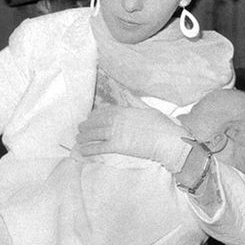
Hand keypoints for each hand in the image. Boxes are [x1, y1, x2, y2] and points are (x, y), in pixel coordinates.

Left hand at [76, 106, 192, 172]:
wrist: (166, 140)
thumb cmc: (161, 125)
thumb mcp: (148, 109)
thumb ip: (135, 102)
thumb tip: (126, 93)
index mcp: (124, 110)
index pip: (104, 111)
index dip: (95, 115)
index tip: (90, 117)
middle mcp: (117, 120)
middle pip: (96, 122)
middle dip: (87, 125)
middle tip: (80, 128)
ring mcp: (116, 133)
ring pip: (94, 134)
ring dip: (84, 137)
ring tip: (78, 139)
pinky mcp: (117, 146)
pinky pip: (99, 147)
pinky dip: (89, 149)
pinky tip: (82, 151)